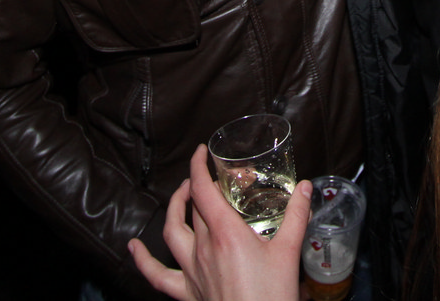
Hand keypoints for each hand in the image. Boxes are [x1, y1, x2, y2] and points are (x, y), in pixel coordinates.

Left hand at [130, 145, 308, 300]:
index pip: (202, 190)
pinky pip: (157, 275)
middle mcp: (203, 248)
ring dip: (173, 209)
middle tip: (212, 180)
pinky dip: (142, 260)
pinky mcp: (187, 291)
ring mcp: (191, 270)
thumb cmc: (271, 297)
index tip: (202, 153)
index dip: (198, 167)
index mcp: (225, 234)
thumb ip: (296, 216)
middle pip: (193, 207)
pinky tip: (133, 248)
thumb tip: (306, 189)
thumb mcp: (288, 253)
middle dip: (199, 186)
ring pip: (171, 232)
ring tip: (180, 195)